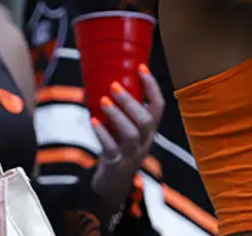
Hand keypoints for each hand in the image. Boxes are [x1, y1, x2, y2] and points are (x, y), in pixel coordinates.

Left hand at [89, 65, 165, 216]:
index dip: (152, 87)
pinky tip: (93, 120)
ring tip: (104, 100)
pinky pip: (111, 148)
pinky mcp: (116, 164)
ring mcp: (131, 153)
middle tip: (114, 85)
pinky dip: (102, 133)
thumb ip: (119, 107)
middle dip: (131, 102)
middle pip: (145, 121)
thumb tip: (99, 74)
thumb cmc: (118, 146)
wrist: (114, 184)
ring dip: (117, 115)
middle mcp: (144, 140)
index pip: (158, 106)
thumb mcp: (125, 127)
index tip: (141, 67)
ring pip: (131, 134)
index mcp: (149, 129)